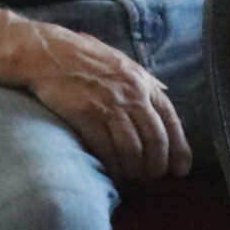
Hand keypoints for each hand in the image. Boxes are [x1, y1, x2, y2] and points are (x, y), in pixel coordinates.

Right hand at [12, 21, 191, 180]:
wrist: (49, 52)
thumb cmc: (85, 57)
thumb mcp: (123, 64)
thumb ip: (143, 84)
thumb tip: (162, 100)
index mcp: (143, 83)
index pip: (171, 121)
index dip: (179, 149)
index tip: (181, 169)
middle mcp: (131, 94)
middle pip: (156, 140)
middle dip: (157, 165)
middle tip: (152, 178)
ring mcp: (109, 105)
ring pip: (133, 149)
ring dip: (135, 170)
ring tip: (132, 177)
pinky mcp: (86, 115)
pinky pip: (106, 149)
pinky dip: (112, 166)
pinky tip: (112, 172)